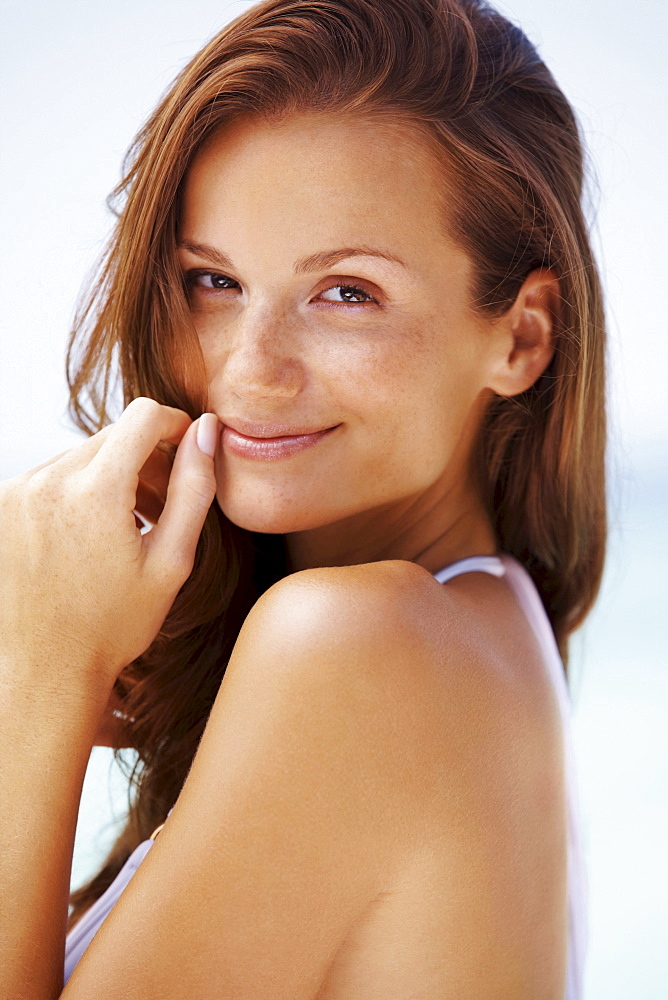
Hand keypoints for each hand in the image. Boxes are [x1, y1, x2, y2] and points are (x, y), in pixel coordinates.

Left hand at [0, 398, 219, 693]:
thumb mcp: (172, 561)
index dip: (176, 425)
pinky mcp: (4, 505)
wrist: (44, 670)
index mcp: (94, 491)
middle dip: (146, 459)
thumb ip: (194, 488)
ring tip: (129, 529)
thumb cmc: (114, 625)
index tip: (188, 452)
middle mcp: (48, 480)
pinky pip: (55, 476)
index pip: (144, 416)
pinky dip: (81, 491)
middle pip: (113, 435)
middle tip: (162, 508)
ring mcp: (19, 491)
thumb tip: (206, 431)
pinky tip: (94, 536)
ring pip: (84, 455)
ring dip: (113, 477)